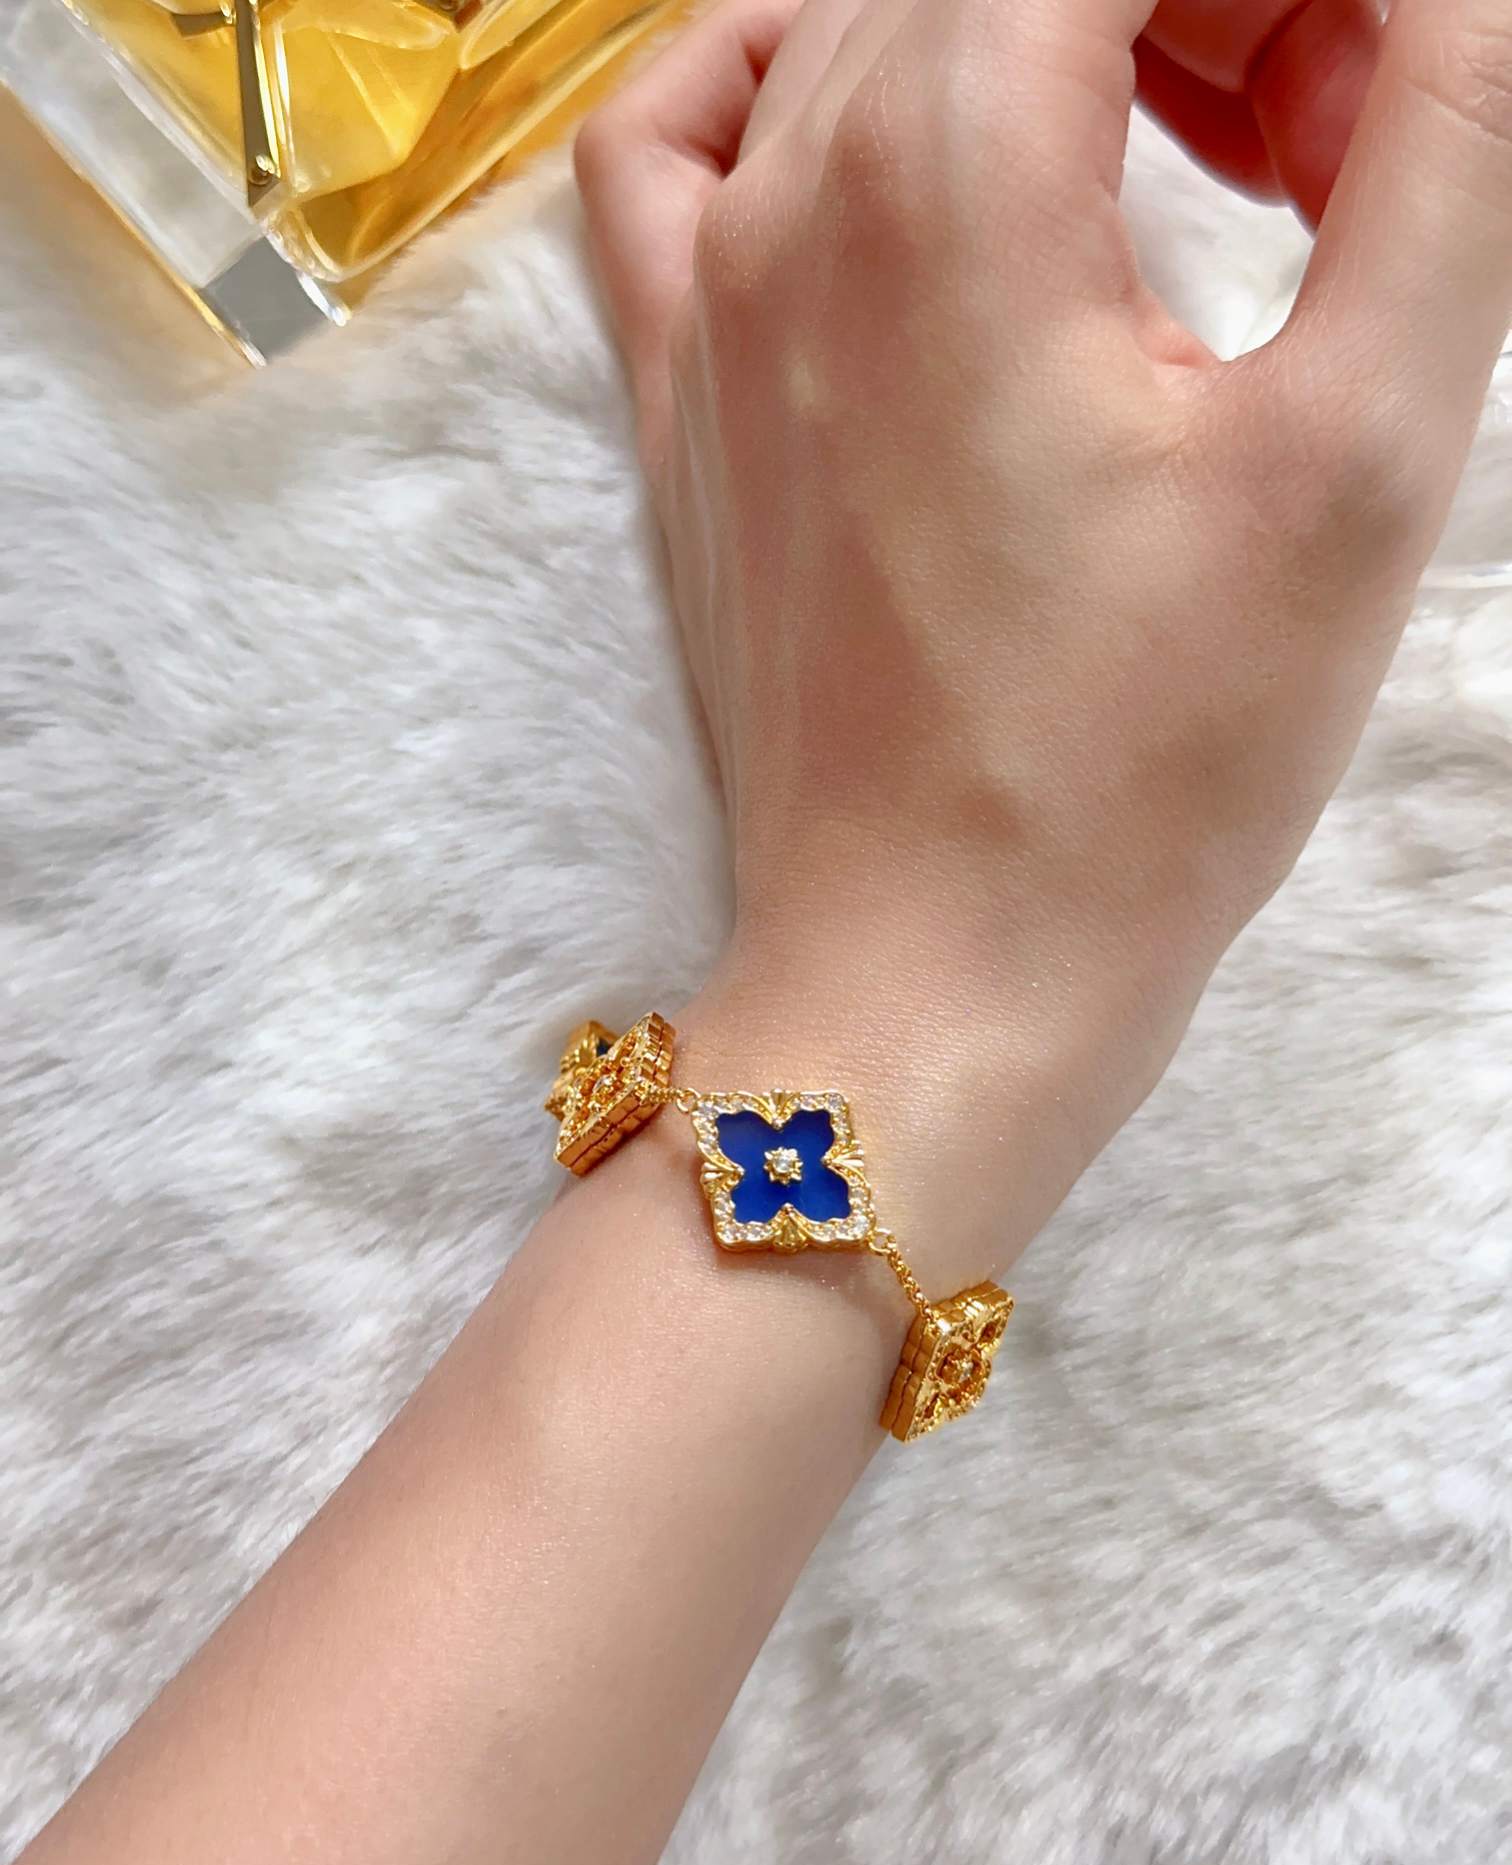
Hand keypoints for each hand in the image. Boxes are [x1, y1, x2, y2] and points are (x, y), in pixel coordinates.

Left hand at [577, 0, 1511, 1292]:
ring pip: (880, 24)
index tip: (1371, 116)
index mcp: (951, 161)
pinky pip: (684, 142)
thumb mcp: (1362, 450)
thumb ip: (1438, 150)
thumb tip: (1441, 3)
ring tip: (1188, 188)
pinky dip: (802, 82)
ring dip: (1064, 42)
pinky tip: (908, 150)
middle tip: (1331, 170)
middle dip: (1215, 13)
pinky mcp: (680, 399)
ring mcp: (707, 294)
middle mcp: (792, 189)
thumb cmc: (1137, 764)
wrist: (935, 972)